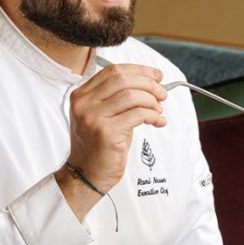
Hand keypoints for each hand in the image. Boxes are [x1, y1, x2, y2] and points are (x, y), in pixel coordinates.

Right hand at [66, 63, 167, 191]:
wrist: (86, 174)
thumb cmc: (99, 145)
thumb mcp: (103, 115)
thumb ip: (118, 97)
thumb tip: (150, 83)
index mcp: (81, 95)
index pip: (113, 71)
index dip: (139, 71)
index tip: (156, 76)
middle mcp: (84, 103)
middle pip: (122, 80)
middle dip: (149, 84)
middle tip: (162, 94)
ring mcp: (93, 117)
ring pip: (132, 96)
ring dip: (152, 101)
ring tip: (159, 110)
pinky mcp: (106, 132)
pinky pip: (138, 115)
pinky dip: (153, 116)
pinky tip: (158, 121)